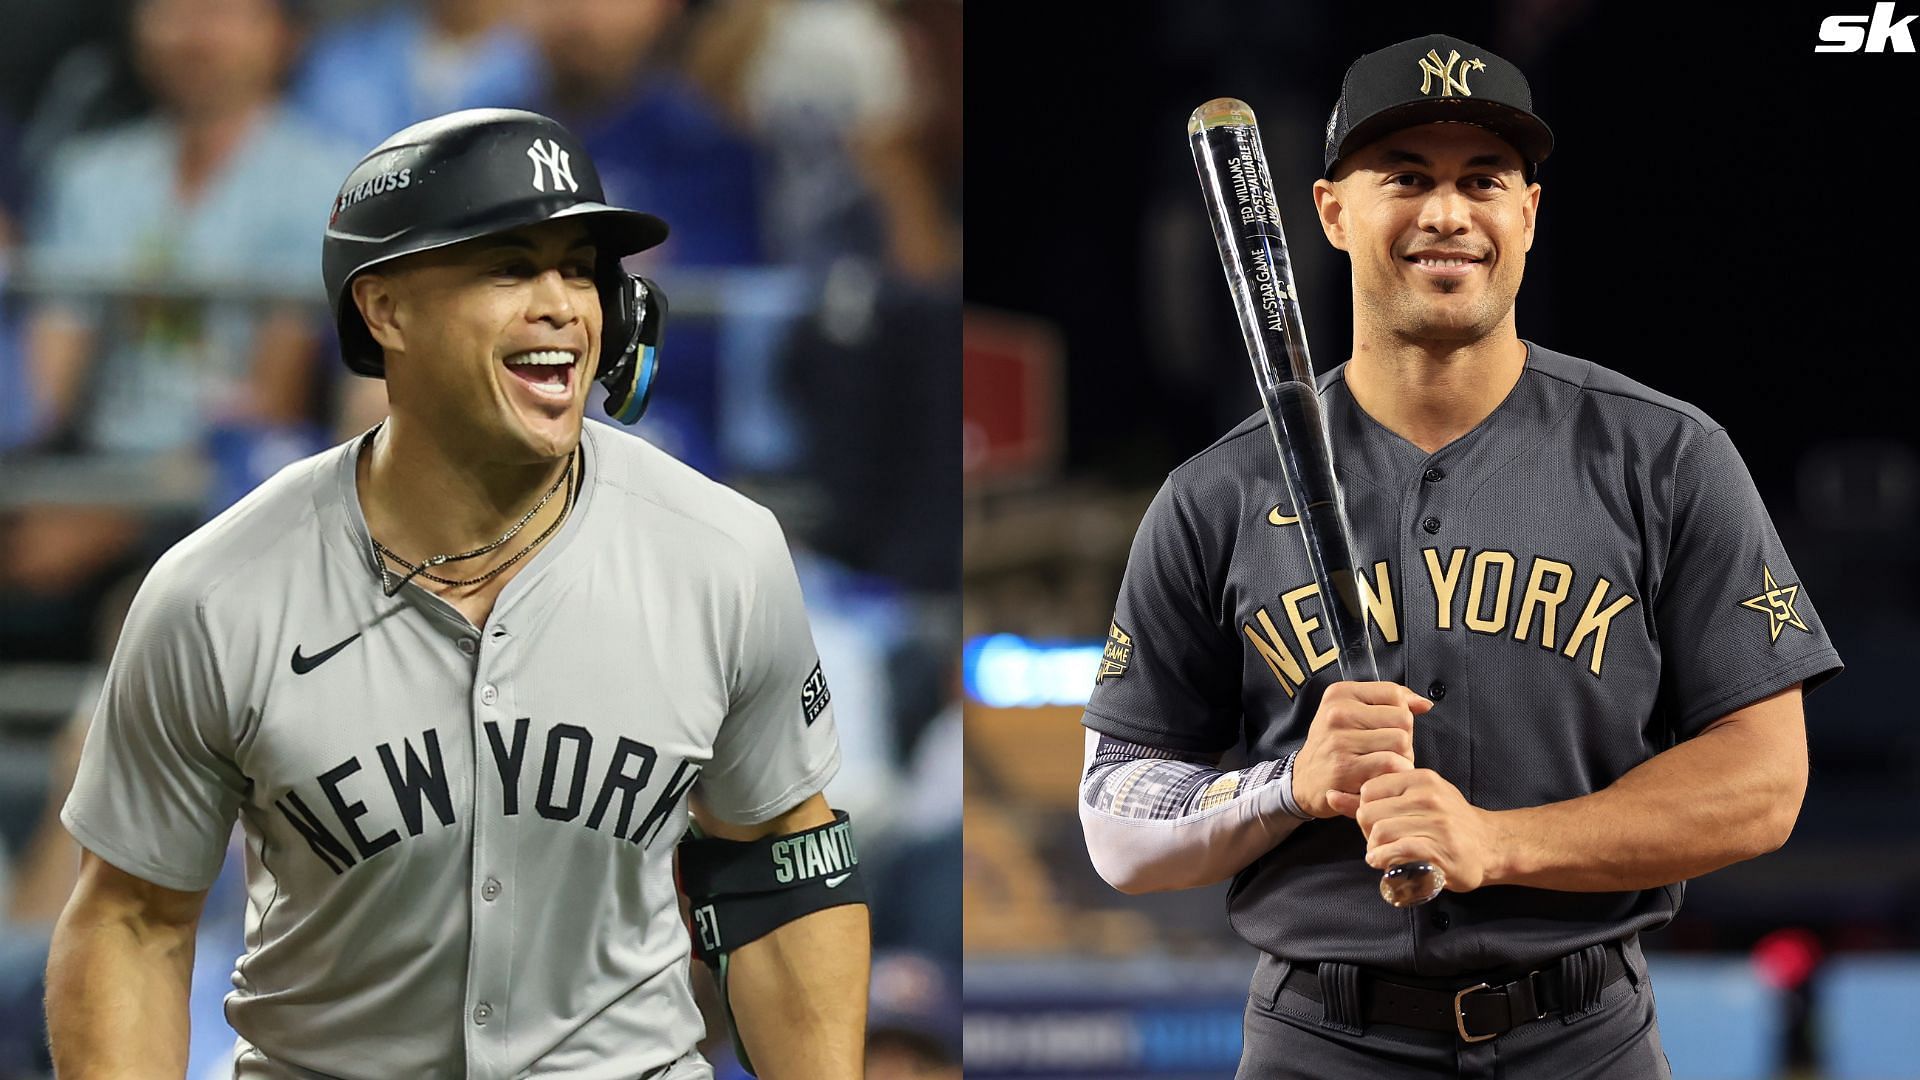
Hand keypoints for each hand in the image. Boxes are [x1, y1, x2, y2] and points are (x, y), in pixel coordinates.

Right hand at [1291, 681, 1431, 818]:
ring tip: (1383, 764)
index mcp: (1340, 694)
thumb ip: (1390, 703)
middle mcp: (1337, 713)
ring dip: (1402, 758)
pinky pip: (1391, 763)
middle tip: (1385, 751)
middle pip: (1403, 719)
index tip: (1386, 726)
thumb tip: (1424, 704)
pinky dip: (1394, 773)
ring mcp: (1340, 740)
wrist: (1304, 781)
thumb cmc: (1334, 747)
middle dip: (1403, 738)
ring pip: (1401, 742)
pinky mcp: (1346, 768)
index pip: (1394, 694)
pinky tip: (1381, 776)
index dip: (1400, 713)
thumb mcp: (1352, 713)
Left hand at [1344, 769, 1499, 893]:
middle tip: (1377, 842)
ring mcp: (1437, 822)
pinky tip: (1384, 862)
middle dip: (1366, 832)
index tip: (1375, 823)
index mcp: (1420, 778)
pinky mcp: (1441, 848)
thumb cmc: (1445, 821)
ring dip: (1374, 849)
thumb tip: (1328, 795)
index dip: (1364, 810)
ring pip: (1381, 832)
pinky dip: (1384, 859)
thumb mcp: (1412, 800)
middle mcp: (1428, 796)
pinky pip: (1398, 850)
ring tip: (1381, 854)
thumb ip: (1369, 799)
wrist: (1489, 845)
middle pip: (1370, 813)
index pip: (1368, 790)